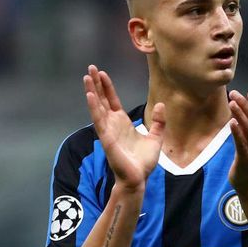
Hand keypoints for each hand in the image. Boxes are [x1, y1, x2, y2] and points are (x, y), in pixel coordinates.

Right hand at [84, 65, 165, 191]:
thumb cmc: (143, 162)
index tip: (102, 73)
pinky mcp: (106, 138)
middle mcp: (113, 124)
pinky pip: (99, 120)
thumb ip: (159, 122)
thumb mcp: (156, 138)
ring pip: (97, 107)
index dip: (107, 87)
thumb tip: (161, 105)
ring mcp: (108, 130)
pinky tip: (89, 95)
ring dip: (91, 91)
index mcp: (122, 123)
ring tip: (86, 76)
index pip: (112, 100)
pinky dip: (94, 107)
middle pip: (102, 99)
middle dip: (96, 84)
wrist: (139, 178)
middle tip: (90, 67)